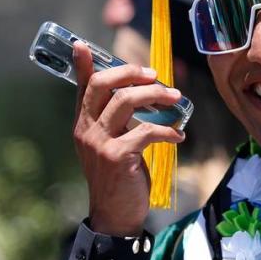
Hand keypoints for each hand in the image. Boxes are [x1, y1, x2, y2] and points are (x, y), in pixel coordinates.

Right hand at [72, 41, 184, 235]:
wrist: (115, 215)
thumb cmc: (118, 177)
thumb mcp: (110, 145)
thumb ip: (115, 122)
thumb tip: (135, 96)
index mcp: (82, 125)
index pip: (82, 88)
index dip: (83, 65)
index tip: (81, 44)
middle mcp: (86, 130)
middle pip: (104, 86)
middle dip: (131, 73)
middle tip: (156, 75)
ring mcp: (100, 143)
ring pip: (126, 101)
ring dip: (157, 96)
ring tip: (177, 99)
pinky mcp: (118, 157)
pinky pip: (147, 131)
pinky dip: (168, 131)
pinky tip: (179, 137)